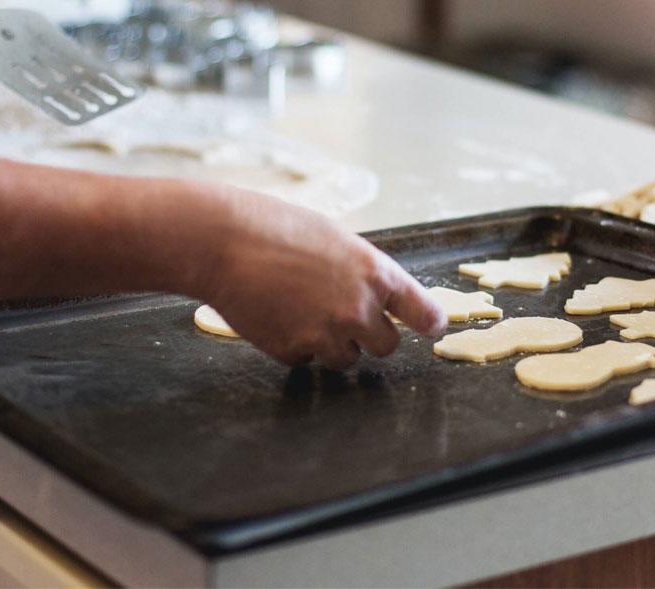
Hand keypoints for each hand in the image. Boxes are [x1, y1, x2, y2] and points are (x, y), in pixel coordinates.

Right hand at [196, 186, 446, 367]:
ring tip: (301, 311)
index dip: (429, 322)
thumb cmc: (275, 227)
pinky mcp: (293, 351)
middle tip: (344, 317)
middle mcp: (359, 309)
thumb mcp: (334, 238)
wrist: (222, 241)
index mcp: (376, 273)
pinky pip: (305, 360)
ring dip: (332, 344)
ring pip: (347, 359)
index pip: (423, 312)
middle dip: (369, 336)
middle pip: (387, 346)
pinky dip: (294, 346)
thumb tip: (373, 295)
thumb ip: (361, 271)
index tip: (432, 327)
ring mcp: (326, 334)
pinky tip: (275, 316)